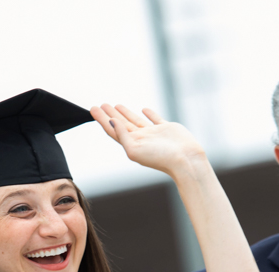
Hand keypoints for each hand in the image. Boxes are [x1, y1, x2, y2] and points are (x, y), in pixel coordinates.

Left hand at [90, 104, 204, 177]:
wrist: (185, 160)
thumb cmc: (161, 158)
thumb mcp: (135, 149)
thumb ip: (122, 135)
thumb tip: (112, 121)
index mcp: (132, 145)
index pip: (113, 130)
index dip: (102, 119)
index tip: (93, 108)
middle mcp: (141, 139)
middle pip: (121, 124)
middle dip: (110, 114)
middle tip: (101, 105)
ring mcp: (153, 134)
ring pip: (135, 120)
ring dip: (125, 112)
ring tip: (116, 105)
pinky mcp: (166, 129)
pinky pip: (154, 119)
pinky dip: (149, 113)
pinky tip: (144, 109)